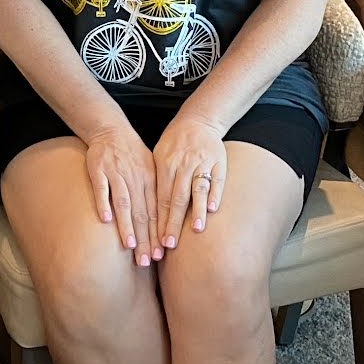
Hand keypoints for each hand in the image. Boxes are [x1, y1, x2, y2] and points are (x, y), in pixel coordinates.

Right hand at [85, 120, 162, 265]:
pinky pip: (101, 188)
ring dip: (127, 225)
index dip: (157, 234)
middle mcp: (135, 177)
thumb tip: (164, 224)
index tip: (160, 255)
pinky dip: (103, 203)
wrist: (111, 129)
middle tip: (146, 260)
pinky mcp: (98, 169)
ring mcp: (116, 173)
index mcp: (150, 179)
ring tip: (130, 246)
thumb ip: (155, 195)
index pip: (156, 211)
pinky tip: (105, 220)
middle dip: (144, 238)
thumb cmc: (133, 155)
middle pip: (141, 211)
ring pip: (123, 202)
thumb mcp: (150, 170)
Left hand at [152, 113, 227, 246]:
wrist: (198, 120)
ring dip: (197, 210)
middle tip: (170, 243)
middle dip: (173, 222)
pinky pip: (217, 180)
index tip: (158, 240)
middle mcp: (184, 164)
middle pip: (177, 197)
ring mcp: (202, 162)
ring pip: (198, 189)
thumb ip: (155, 180)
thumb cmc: (174, 143)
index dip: (159, 220)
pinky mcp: (219, 161)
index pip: (161, 198)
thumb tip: (144, 210)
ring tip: (196, 229)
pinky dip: (215, 194)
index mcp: (165, 164)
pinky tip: (213, 209)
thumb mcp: (159, 155)